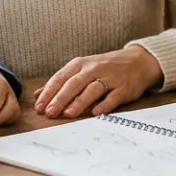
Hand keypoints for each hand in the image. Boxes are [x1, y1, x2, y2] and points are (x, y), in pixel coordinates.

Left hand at [34, 45, 162, 118]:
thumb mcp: (81, 69)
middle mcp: (93, 69)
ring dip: (79, 102)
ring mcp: (110, 77)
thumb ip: (61, 82)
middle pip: (74, 83)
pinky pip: (113, 97)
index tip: (39, 106)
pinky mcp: (124, 87)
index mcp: (80, 64)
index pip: (61, 77)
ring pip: (92, 89)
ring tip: (68, 114)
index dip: (49, 92)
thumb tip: (38, 95)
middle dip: (60, 98)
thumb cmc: (105, 67)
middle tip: (50, 112)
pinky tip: (95, 112)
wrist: (137, 61)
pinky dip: (104, 104)